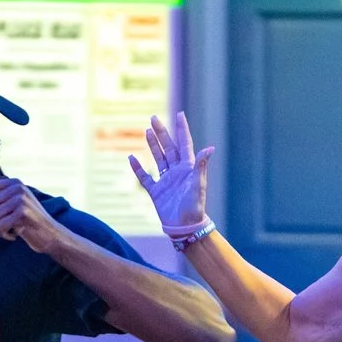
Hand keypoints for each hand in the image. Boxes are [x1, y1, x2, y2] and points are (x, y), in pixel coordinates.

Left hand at [0, 178, 71, 253]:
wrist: (51, 235)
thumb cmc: (28, 222)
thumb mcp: (11, 206)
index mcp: (13, 183)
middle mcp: (16, 188)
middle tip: (7, 222)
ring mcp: (20, 199)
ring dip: (0, 227)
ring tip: (14, 227)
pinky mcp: (22, 213)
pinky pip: (0, 226)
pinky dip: (6, 234)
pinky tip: (17, 234)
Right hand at [128, 112, 212, 233]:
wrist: (185, 227)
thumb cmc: (195, 207)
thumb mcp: (198, 185)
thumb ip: (201, 166)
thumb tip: (210, 148)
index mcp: (187, 168)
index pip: (184, 144)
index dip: (182, 129)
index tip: (180, 114)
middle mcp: (176, 172)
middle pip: (168, 148)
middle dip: (161, 133)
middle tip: (154, 118)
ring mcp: (165, 181)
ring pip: (158, 158)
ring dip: (152, 145)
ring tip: (147, 131)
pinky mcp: (156, 192)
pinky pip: (145, 177)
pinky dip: (138, 168)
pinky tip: (132, 158)